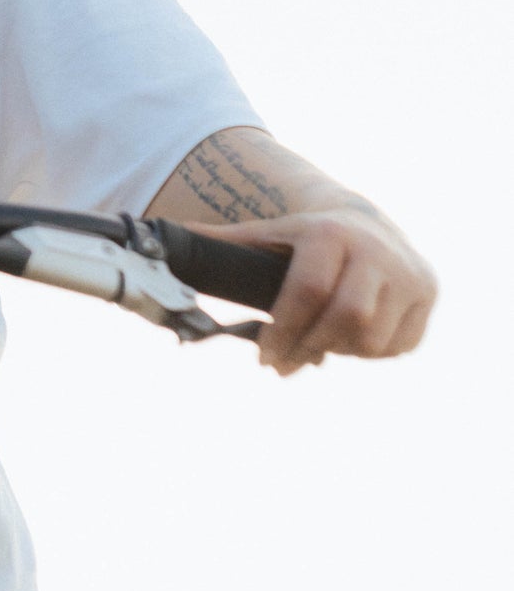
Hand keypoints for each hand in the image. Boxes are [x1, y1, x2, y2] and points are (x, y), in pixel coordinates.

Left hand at [195, 208, 436, 376]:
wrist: (367, 225)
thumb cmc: (304, 238)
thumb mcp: (267, 234)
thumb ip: (222, 242)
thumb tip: (162, 239)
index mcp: (330, 234)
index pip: (307, 292)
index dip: (284, 332)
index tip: (264, 360)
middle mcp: (376, 250)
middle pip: (347, 319)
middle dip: (310, 348)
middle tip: (283, 365)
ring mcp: (409, 274)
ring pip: (373, 338)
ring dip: (338, 352)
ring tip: (315, 348)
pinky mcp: (428, 296)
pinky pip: (398, 345)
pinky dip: (370, 353)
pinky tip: (347, 342)